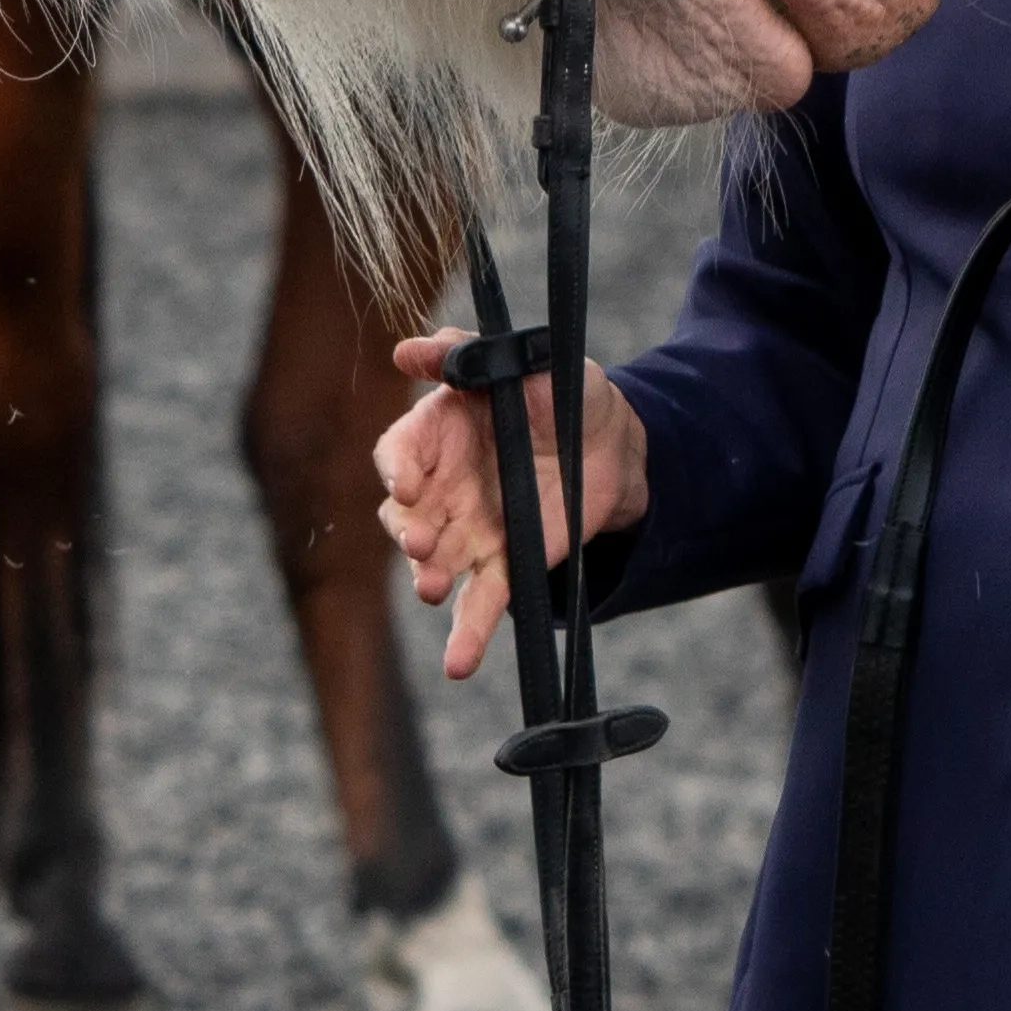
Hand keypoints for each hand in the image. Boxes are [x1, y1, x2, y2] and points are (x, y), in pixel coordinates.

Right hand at [376, 333, 648, 681]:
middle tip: (420, 543)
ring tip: (435, 590)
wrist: (613, 440)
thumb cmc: (560, 390)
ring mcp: (467, 531)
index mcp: (437, 431)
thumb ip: (467, 354)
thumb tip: (408, 347)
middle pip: (404, 515)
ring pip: (432, 563)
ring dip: (427, 579)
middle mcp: (441, 486)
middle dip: (406, 532)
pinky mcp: (503, 565)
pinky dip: (466, 635)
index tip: (407, 484)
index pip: (398, 452)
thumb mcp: (524, 360)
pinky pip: (479, 604)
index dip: (397, 469)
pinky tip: (458, 663)